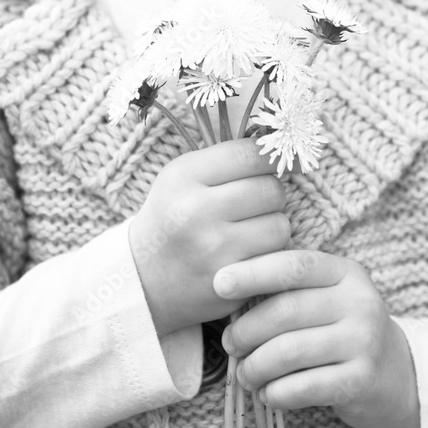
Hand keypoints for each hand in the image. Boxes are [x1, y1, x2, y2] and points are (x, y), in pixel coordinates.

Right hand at [128, 137, 290, 337]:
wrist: (143, 278)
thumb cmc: (172, 216)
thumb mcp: (183, 176)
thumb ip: (225, 158)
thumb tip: (281, 145)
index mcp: (184, 176)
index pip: (248, 154)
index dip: (274, 155)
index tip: (283, 159)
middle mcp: (196, 211)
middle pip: (270, 189)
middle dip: (273, 192)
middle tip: (260, 199)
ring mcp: (213, 249)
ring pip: (279, 225)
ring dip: (274, 225)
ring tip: (255, 227)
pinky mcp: (229, 281)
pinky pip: (274, 259)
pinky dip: (270, 255)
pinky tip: (252, 252)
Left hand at [214, 250, 421, 427]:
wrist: (395, 372)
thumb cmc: (340, 327)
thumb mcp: (325, 295)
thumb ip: (288, 288)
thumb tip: (227, 291)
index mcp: (344, 272)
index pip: (292, 266)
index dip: (252, 273)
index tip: (219, 283)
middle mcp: (359, 301)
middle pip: (286, 311)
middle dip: (248, 329)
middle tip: (230, 343)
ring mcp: (364, 341)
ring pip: (291, 351)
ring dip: (257, 365)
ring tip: (245, 373)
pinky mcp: (362, 379)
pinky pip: (305, 386)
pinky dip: (277, 392)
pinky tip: (267, 392)